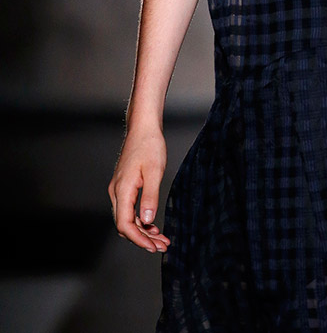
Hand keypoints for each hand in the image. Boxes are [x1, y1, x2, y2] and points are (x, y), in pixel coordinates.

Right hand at [108, 126, 169, 252]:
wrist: (143, 128)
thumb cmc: (150, 145)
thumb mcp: (155, 171)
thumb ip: (150, 197)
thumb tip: (146, 222)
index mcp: (122, 189)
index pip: (125, 224)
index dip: (138, 239)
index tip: (153, 247)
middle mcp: (116, 192)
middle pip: (124, 225)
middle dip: (142, 239)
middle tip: (162, 246)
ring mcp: (119, 189)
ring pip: (126, 219)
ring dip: (142, 231)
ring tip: (161, 239)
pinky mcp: (124, 186)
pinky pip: (128, 210)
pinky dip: (140, 220)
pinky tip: (152, 225)